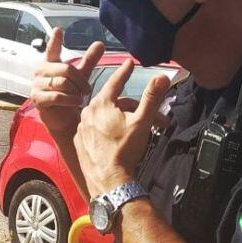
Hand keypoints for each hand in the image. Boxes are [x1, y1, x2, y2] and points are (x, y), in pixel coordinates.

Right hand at [31, 27, 105, 140]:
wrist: (64, 120)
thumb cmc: (70, 95)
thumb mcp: (81, 76)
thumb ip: (88, 60)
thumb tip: (100, 43)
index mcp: (50, 64)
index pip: (52, 50)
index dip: (55, 40)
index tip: (58, 30)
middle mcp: (40, 72)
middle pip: (65, 69)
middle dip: (80, 80)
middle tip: (87, 90)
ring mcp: (37, 86)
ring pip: (62, 83)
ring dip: (76, 91)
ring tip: (80, 98)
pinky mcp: (38, 100)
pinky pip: (57, 96)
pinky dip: (70, 100)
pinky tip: (76, 102)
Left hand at [74, 59, 169, 196]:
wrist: (108, 179)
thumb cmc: (124, 150)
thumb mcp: (142, 121)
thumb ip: (151, 98)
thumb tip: (162, 77)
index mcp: (101, 104)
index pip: (115, 82)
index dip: (124, 72)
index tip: (129, 63)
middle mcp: (87, 112)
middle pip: (113, 104)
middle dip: (132, 108)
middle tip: (149, 117)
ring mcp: (81, 128)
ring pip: (103, 117)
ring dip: (118, 120)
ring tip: (133, 131)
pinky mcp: (79, 142)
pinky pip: (94, 130)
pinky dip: (105, 131)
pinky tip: (115, 139)